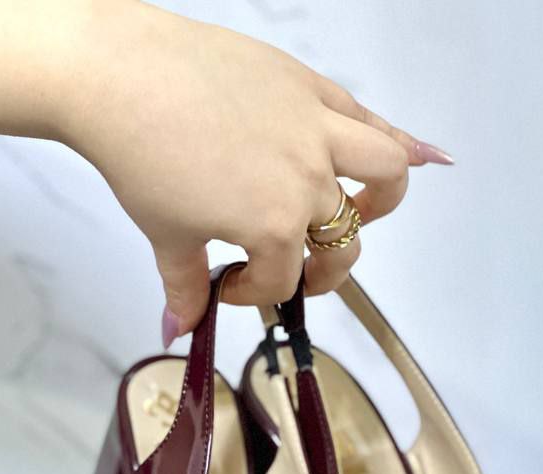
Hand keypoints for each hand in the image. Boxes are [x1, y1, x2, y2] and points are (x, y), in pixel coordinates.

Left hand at [0, 0, 453, 340]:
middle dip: (321, 270)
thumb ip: (185, 286)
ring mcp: (315, 129)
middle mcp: (307, 180)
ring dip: (384, 201)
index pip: (282, 280)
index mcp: (273, 226)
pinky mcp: (309, 86)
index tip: (226, 287)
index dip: (255, 293)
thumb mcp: (165, 235)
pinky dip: (401, 138)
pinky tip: (424, 154)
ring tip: (365, 212)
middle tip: (295, 270)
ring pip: (385, 172)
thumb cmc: (138, 154)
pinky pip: (368, 116)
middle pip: (340, 245)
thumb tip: (180, 329)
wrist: (118, 76)